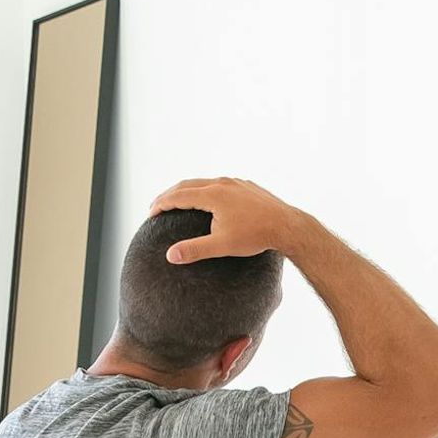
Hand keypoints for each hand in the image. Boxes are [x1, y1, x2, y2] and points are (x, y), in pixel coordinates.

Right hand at [147, 177, 312, 263]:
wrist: (286, 226)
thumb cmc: (255, 236)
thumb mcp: (221, 246)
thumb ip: (194, 250)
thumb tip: (170, 255)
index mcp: (212, 195)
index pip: (178, 196)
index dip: (161, 204)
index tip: (150, 214)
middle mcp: (222, 183)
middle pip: (187, 184)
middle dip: (169, 195)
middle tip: (157, 206)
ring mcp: (235, 182)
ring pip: (204, 182)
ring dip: (187, 190)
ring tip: (178, 201)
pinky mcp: (246, 186)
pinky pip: (219, 184)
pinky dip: (205, 190)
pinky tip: (208, 201)